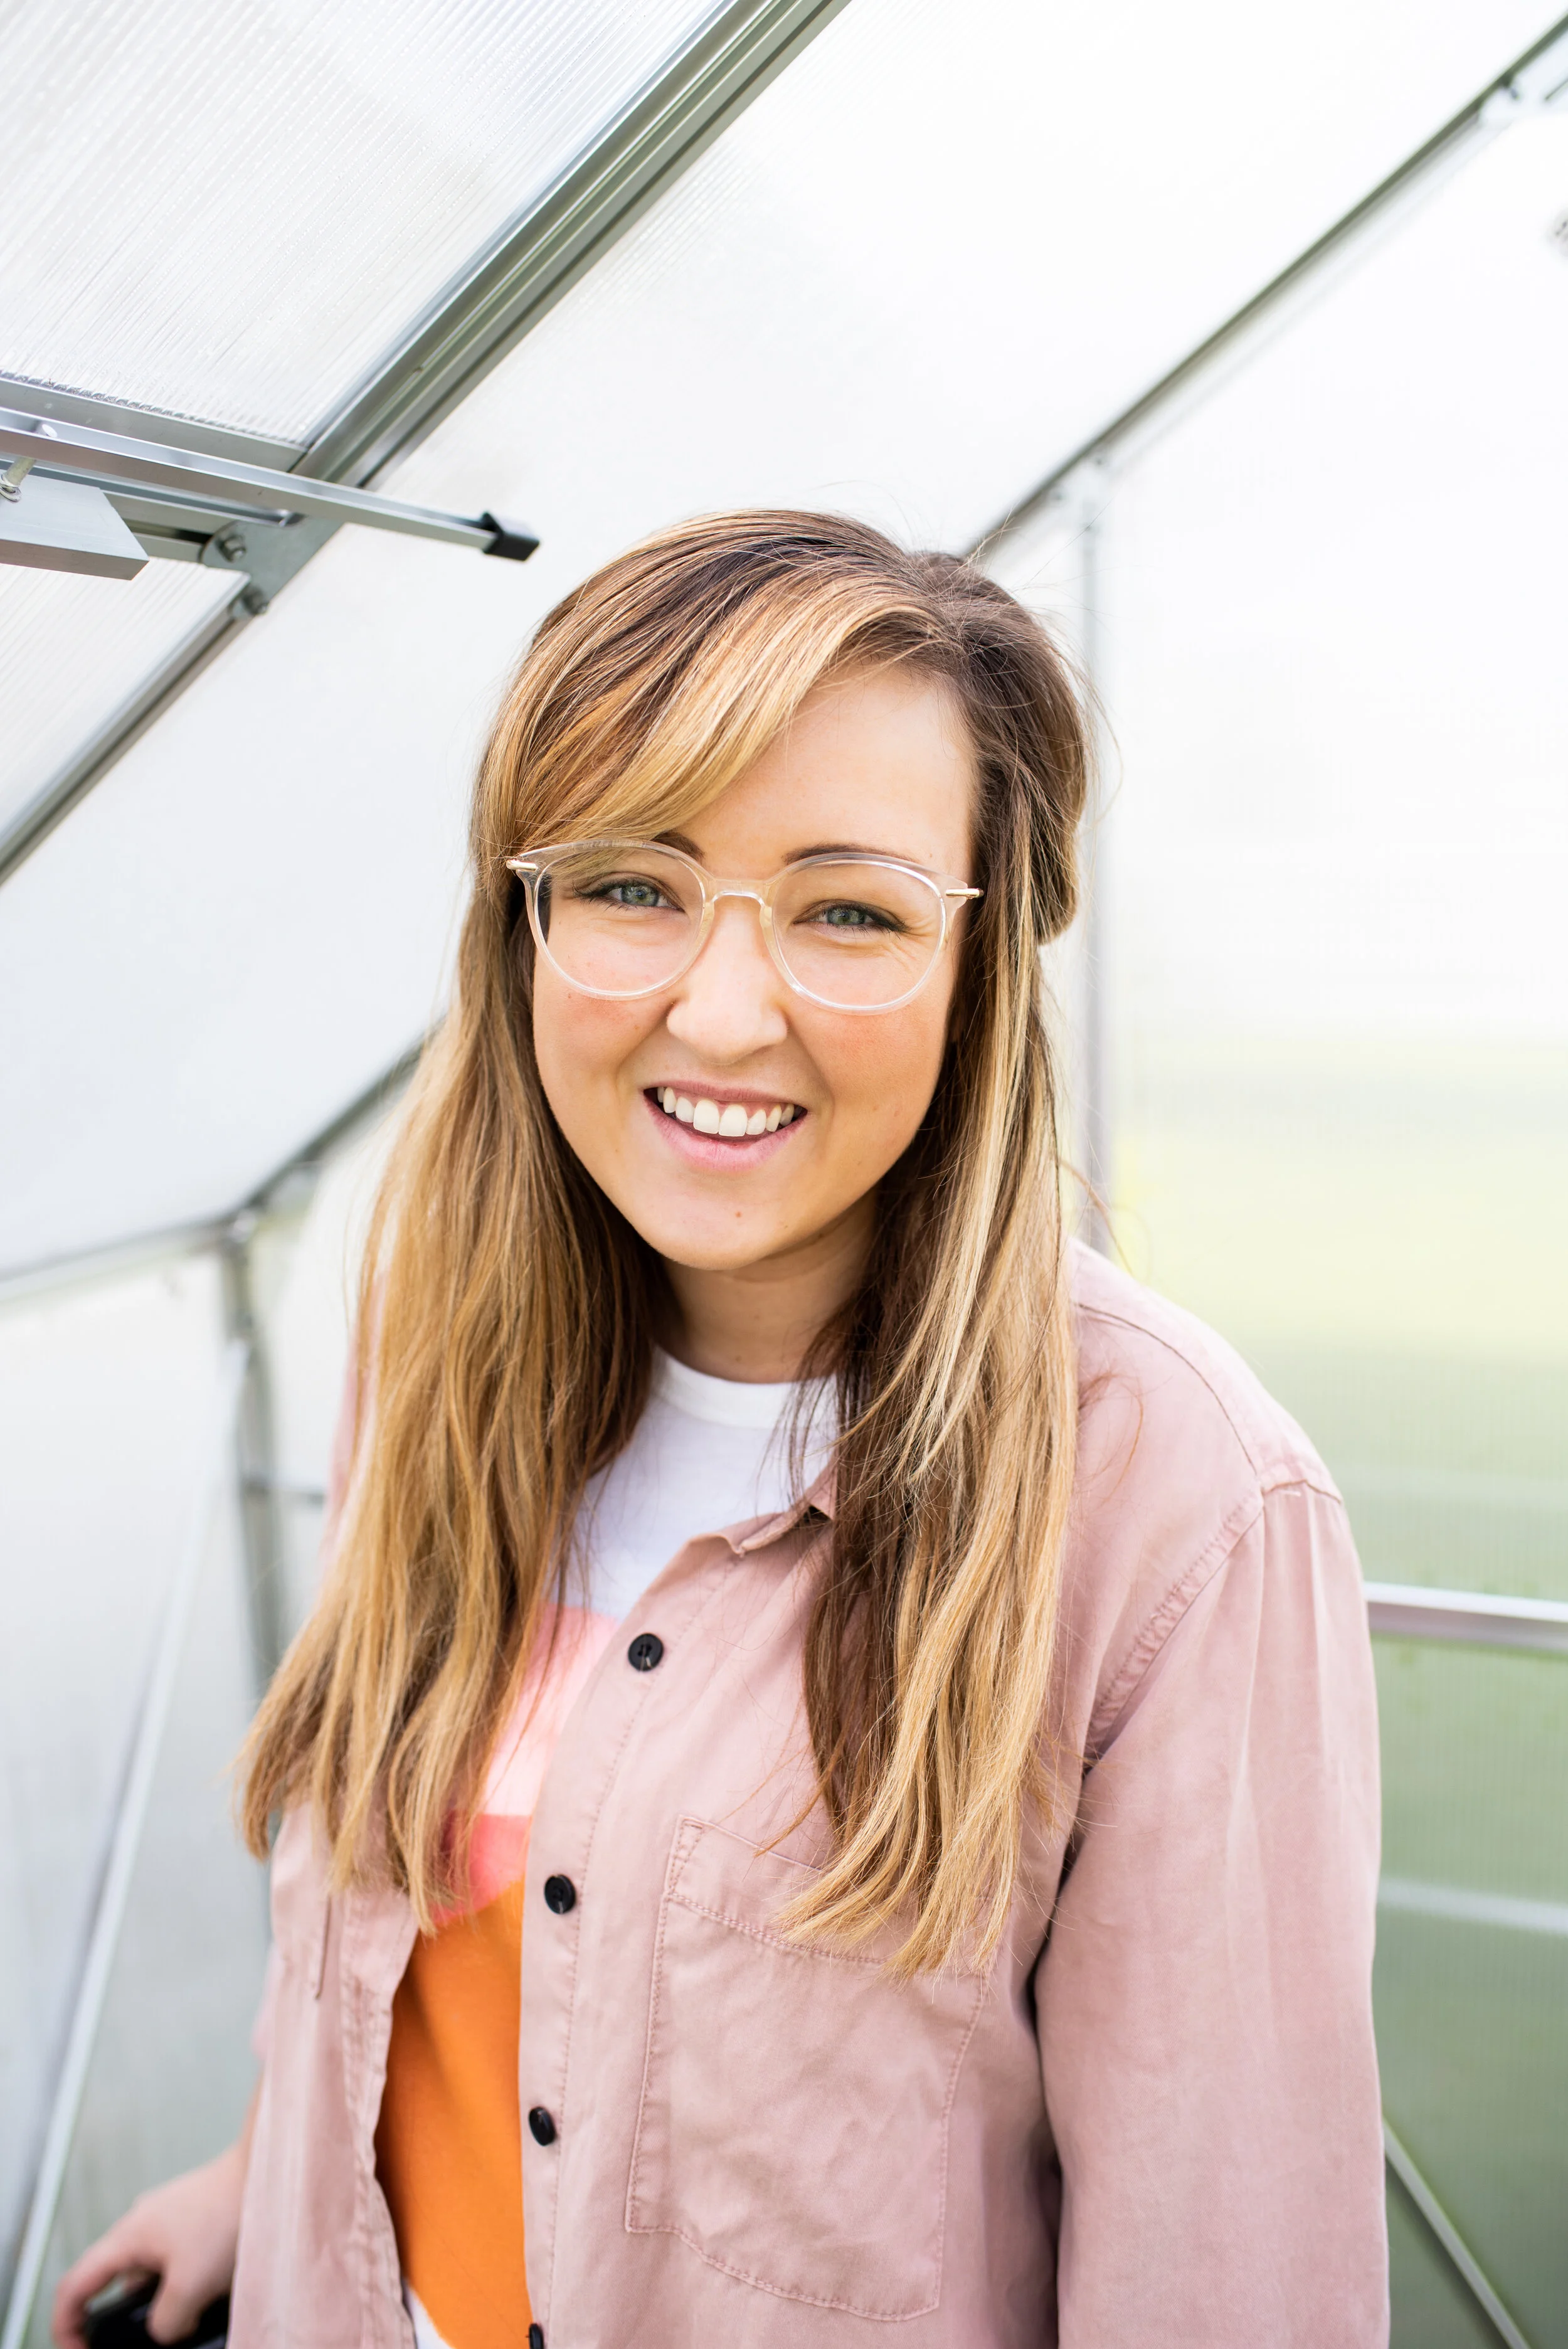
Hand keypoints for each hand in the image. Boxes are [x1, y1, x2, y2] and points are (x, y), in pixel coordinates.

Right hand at [51, 2140, 244, 2347]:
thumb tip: (167, 2332)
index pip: (73, 2288)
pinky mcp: (197, 2221)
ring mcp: (169, 2221)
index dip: (65, 2328)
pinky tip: (218, 2293)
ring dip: (170, 2303)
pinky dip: (192, 2285)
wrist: (270, 2170)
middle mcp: (141, 2226)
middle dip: (133, 2320)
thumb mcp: (190, 2287)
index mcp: (126, 2238)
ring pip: (156, 2278)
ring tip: (200, 2312)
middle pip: (117, 2286)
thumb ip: (166, 2323)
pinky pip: (182, 2265)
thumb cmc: (228, 2214)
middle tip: (158, 2338)